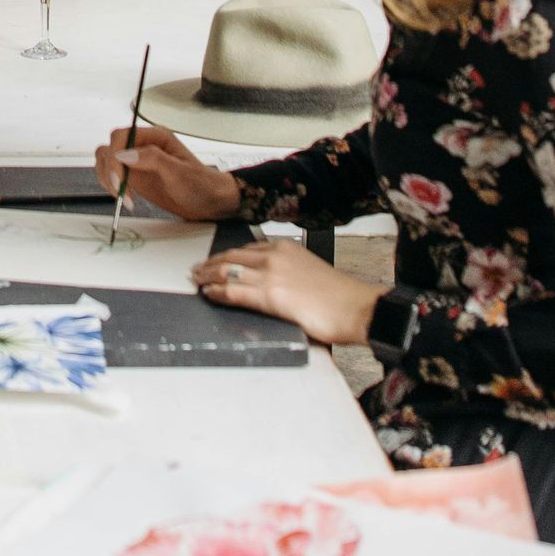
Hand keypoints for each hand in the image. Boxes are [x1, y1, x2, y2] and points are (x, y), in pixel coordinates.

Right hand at [93, 123, 240, 221]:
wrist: (210, 203)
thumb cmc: (201, 185)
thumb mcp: (179, 172)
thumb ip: (152, 159)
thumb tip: (123, 155)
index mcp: (154, 137)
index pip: (121, 136)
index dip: (115, 156)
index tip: (119, 178)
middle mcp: (142, 146)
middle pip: (110, 148)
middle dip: (110, 171)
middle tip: (120, 192)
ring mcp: (137, 162)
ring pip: (107, 162)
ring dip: (109, 180)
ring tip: (124, 198)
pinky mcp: (135, 176)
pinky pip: (112, 176)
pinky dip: (112, 187)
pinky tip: (126, 199)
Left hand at [190, 238, 383, 345]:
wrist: (357, 308)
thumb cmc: (340, 297)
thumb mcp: (310, 272)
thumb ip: (290, 272)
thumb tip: (278, 284)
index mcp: (286, 247)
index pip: (248, 248)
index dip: (228, 255)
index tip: (218, 259)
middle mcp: (275, 256)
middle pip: (232, 256)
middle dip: (211, 263)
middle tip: (198, 269)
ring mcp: (271, 274)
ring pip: (228, 271)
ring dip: (208, 276)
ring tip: (197, 281)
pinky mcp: (270, 295)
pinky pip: (234, 292)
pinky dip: (218, 292)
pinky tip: (209, 294)